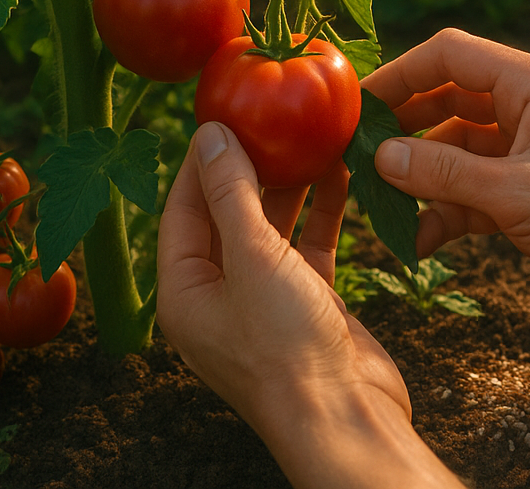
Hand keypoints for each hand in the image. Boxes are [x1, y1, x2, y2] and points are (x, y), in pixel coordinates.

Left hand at [156, 121, 407, 431]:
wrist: (346, 415)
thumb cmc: (287, 349)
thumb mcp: (253, 261)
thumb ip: (232, 194)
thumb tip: (211, 135)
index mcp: (184, 292)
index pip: (183, 209)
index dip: (201, 160)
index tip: (224, 113)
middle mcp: (219, 293)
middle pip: (228, 214)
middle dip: (251, 166)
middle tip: (271, 116)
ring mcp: (265, 298)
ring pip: (272, 226)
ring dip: (292, 183)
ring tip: (311, 136)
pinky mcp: (308, 301)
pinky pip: (308, 243)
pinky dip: (323, 210)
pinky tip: (341, 173)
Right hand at [363, 28, 529, 322]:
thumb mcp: (515, 194)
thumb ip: (444, 174)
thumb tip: (381, 158)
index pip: (451, 55)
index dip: (400, 74)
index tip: (357, 105)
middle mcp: (527, 108)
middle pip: (445, 100)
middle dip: (401, 130)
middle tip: (353, 158)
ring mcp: (524, 150)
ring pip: (452, 150)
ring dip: (418, 178)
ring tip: (377, 207)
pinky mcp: (524, 192)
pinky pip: (468, 190)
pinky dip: (442, 212)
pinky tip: (417, 242)